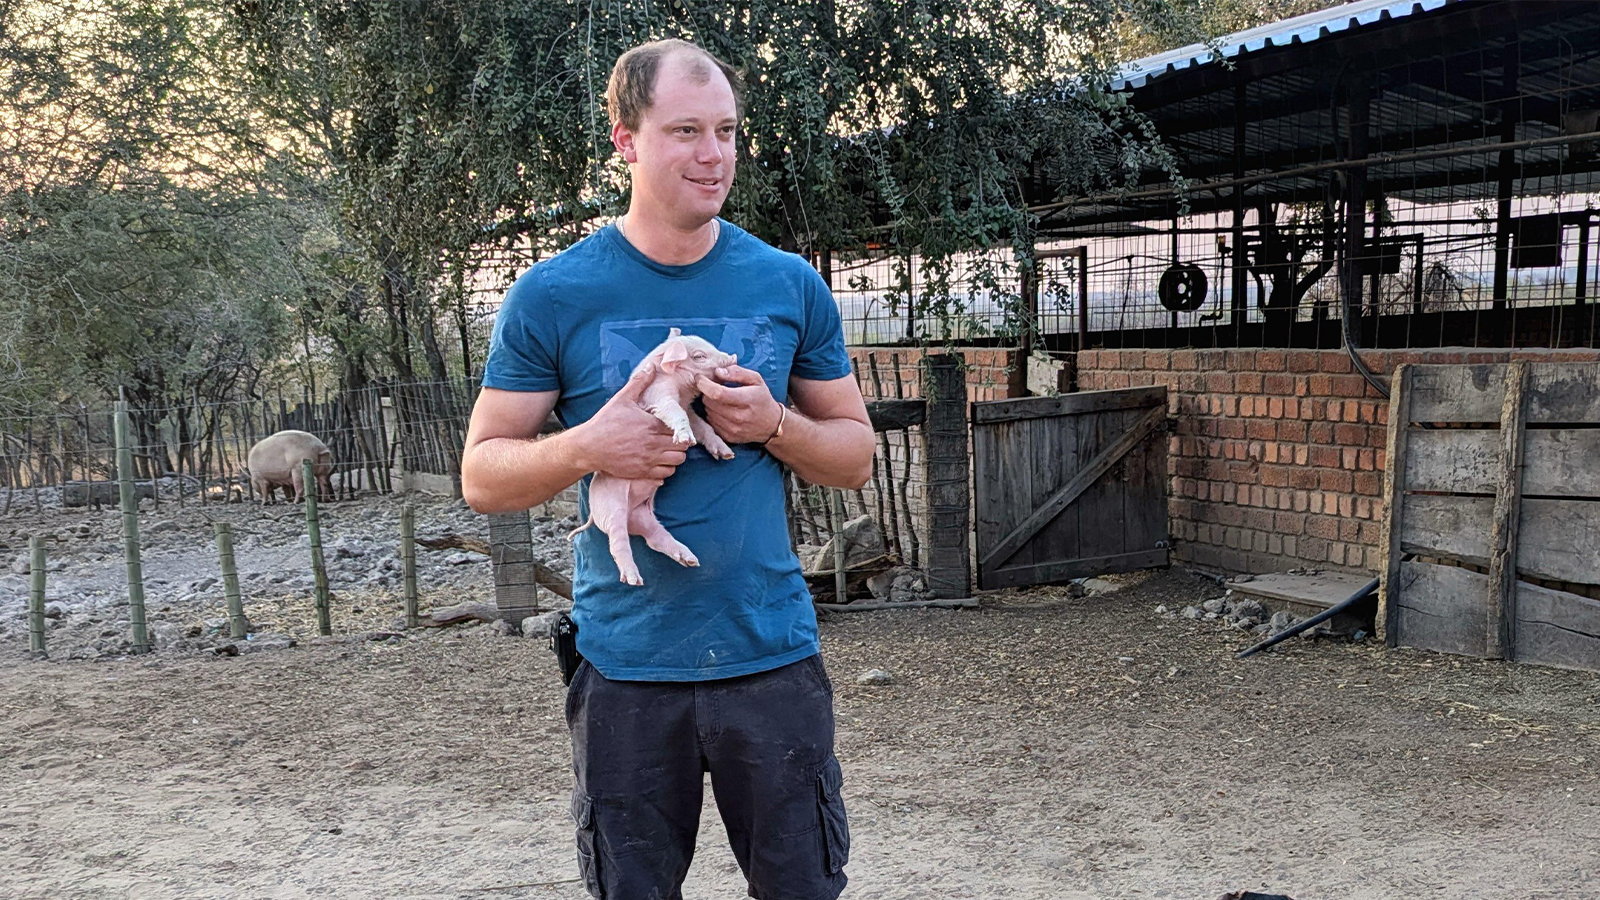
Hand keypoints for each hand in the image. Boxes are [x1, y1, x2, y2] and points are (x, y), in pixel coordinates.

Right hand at [577, 362, 687, 480]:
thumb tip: (652, 365)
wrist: (589, 446)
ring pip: (677, 461)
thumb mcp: (622, 399)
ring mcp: (649, 460)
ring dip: (675, 455)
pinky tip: (659, 461)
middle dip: (680, 442)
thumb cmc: (605, 422)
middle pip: (683, 446)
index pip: (680, 429)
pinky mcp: (643, 472)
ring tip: (666, 450)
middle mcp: (653, 444)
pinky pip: (666, 474)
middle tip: (671, 438)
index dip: (680, 428)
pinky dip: (666, 468)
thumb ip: (640, 382)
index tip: (674, 426)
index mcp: (652, 425)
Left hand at [696, 365, 782, 444]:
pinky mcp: (728, 437)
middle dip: (708, 392)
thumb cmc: (762, 398)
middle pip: (710, 402)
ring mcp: (733, 429)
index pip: (718, 393)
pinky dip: (713, 415)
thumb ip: (737, 372)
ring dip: (710, 404)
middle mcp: (739, 417)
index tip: (699, 378)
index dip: (704, 384)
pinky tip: (722, 411)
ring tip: (721, 400)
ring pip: (708, 412)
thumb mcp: (755, 379)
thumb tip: (717, 371)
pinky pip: (711, 423)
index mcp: (747, 400)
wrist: (771, 425)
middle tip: (715, 388)